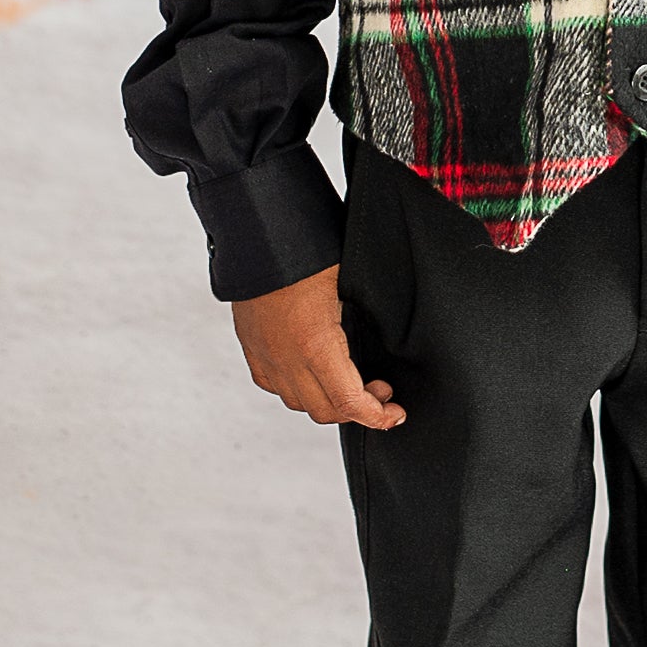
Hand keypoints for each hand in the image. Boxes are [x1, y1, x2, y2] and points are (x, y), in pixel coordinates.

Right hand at [233, 264, 404, 429]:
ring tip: (348, 382)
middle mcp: (286, 357)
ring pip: (297, 402)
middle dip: (358, 409)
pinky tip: (311, 373)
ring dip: (327, 401)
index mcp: (315, 343)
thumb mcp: (350, 281)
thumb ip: (368, 316)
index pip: (349, 402)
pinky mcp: (251, 345)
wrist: (259, 231)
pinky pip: (272, 384)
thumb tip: (393, 333)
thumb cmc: (307, 247)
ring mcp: (265, 354)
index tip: (396, 413)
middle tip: (380, 392)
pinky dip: (296, 388)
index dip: (377, 416)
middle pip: (325, 410)